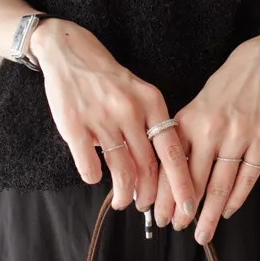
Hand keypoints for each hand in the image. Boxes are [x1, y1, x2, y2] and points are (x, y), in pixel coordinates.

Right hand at [31, 19, 195, 213]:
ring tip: (124, 202)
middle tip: (148, 207)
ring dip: (124, 194)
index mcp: (151, 103)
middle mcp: (130, 110)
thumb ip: (151, 127)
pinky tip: (95, 178)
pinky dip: (94, 178)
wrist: (71, 52)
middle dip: (151, 195)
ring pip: (122, 171)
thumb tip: (161, 169)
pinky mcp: (74, 125)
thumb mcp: (140, 94)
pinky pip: (89, 165)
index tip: (188, 207)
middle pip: (148, 167)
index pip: (173, 151)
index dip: (182, 184)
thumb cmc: (109, 80)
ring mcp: (101, 118)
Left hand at [153, 37, 259, 241]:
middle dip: (185, 210)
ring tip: (203, 233)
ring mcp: (239, 135)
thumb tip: (160, 181)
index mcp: (188, 123)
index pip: (172, 168)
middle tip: (178, 229)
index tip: (158, 216)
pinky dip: (237, 198)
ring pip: (222, 184)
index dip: (165, 196)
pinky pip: (248, 177)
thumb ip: (178, 142)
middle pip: (196, 181)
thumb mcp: (191, 111)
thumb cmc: (218, 95)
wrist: (256, 68)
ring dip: (211, 213)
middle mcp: (212, 130)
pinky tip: (227, 211)